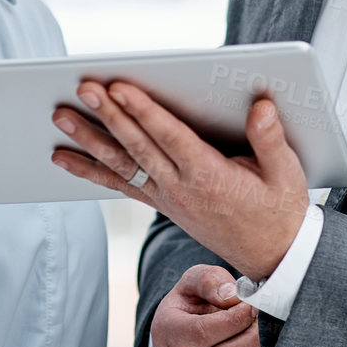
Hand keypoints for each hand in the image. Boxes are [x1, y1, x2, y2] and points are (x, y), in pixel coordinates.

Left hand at [50, 82, 309, 280]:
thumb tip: (260, 105)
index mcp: (211, 177)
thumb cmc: (280, 211)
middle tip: (84, 89)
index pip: (170, 138)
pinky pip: (120, 185)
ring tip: (60, 118)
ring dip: (88, 141)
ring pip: (121, 166)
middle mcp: (181, 189)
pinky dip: (90, 171)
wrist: (272, 257)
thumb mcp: (287, 174)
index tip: (120, 88)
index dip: (144, 112)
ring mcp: (167, 198)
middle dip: (108, 116)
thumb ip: (270, 139)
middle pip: (138, 147)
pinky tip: (63, 158)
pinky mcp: (161, 204)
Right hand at [151, 265, 273, 346]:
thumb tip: (233, 298)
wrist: (184, 332)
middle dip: (251, 340)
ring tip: (267, 340)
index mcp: (165, 333)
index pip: (202, 334)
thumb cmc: (192, 303)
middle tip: (266, 324)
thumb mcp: (195, 281)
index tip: (252, 307)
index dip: (234, 320)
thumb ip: (210, 281)